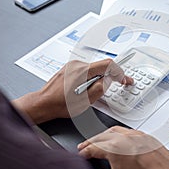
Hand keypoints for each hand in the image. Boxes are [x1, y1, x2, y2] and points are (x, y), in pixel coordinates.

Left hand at [13, 59, 132, 123]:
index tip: (123, 79)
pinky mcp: (70, 68)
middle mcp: (77, 64)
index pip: (108, 64)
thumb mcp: (86, 101)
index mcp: (82, 71)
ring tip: (94, 91)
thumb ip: (101, 87)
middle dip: (111, 75)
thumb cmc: (60, 105)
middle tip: (119, 83)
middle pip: (102, 66)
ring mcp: (72, 65)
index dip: (119, 72)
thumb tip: (109, 79)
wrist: (44, 103)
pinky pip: (87, 70)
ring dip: (100, 77)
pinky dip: (92, 77)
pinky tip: (87, 87)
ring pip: (95, 68)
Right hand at [78, 126, 168, 168]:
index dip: (84, 152)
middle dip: (91, 142)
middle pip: (102, 136)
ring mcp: (138, 135)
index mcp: (115, 148)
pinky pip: (129, 131)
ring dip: (105, 135)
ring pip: (116, 130)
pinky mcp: (148, 137)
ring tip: (99, 141)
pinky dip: (120, 134)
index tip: (80, 155)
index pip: (92, 147)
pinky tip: (119, 139)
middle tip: (85, 147)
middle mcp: (126, 138)